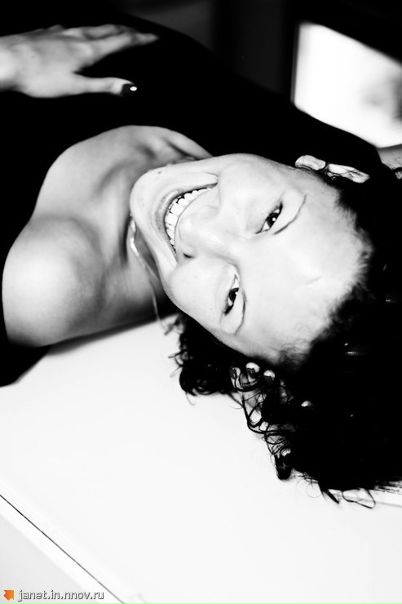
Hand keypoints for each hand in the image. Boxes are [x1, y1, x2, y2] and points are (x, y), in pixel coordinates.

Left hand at [0, 24, 156, 96]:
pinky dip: (84, 29)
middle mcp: (77, 36)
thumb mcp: (77, 87)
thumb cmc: (39, 77)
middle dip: (127, 31)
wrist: (7, 60)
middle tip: (140, 33)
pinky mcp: (48, 32)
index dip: (140, 40)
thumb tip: (131, 88)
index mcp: (88, 50)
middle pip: (109, 30)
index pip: (121, 42)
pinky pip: (72, 27)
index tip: (153, 38)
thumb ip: (105, 85)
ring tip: (116, 30)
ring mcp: (61, 31)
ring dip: (108, 28)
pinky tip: (77, 31)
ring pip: (91, 27)